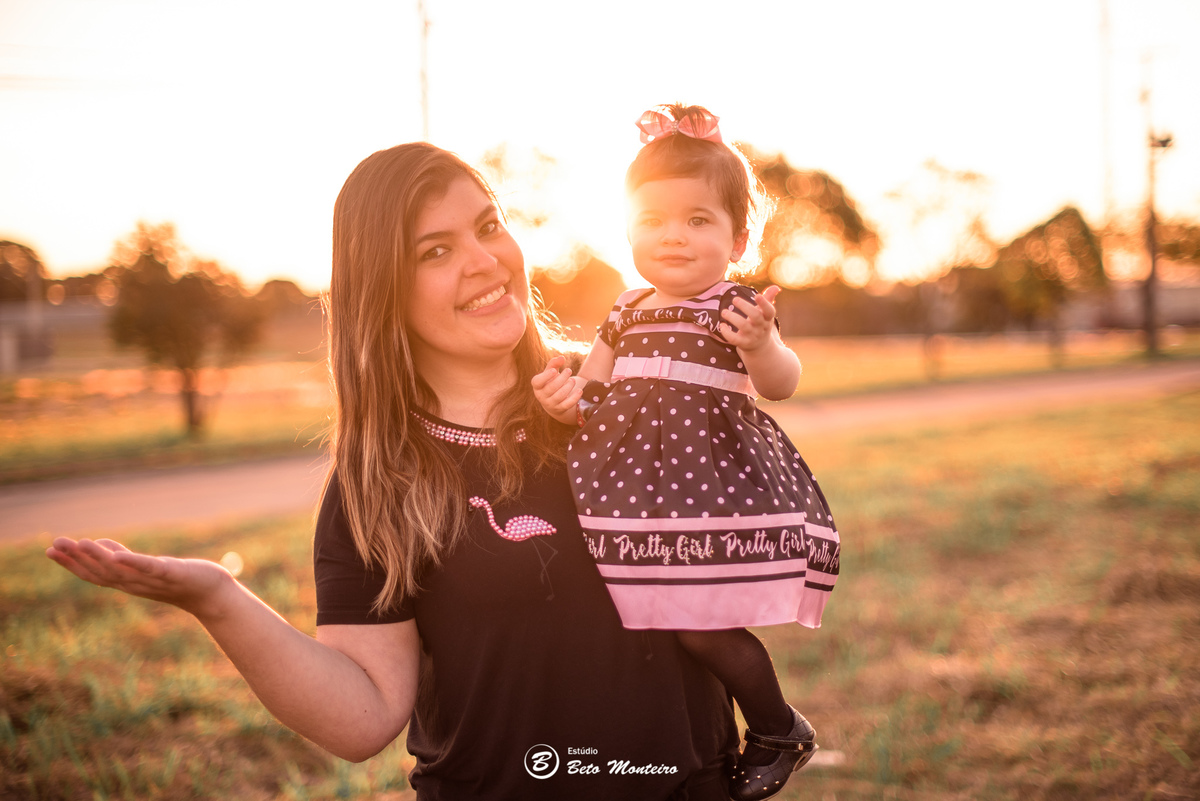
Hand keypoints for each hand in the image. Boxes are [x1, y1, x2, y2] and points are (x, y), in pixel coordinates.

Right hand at [46, 537, 233, 617]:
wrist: (211, 594)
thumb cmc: (178, 579)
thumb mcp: (146, 567)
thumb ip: (123, 558)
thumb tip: (101, 544)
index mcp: (127, 582)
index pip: (93, 573)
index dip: (71, 564)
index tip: (50, 551)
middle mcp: (135, 584)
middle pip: (100, 572)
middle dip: (76, 559)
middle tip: (53, 545)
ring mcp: (152, 580)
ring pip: (119, 570)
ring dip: (98, 557)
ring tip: (79, 542)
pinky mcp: (171, 574)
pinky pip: (149, 568)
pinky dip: (132, 562)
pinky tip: (117, 555)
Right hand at [531, 356, 584, 424]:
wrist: (553, 401)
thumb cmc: (551, 382)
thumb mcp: (550, 372)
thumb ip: (554, 364)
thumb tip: (562, 357)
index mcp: (537, 386)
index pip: (537, 382)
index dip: (545, 376)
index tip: (554, 370)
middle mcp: (541, 396)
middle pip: (552, 387)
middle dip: (562, 378)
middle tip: (569, 370)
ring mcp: (550, 404)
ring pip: (560, 395)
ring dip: (569, 386)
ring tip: (573, 380)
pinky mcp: (559, 409)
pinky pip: (568, 404)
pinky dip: (575, 397)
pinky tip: (580, 390)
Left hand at [719, 285, 780, 351]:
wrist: (760, 347)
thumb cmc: (761, 324)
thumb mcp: (765, 313)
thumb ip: (768, 299)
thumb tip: (775, 287)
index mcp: (767, 318)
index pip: (769, 311)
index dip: (764, 303)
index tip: (757, 295)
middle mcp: (761, 327)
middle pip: (755, 316)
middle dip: (745, 307)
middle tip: (734, 299)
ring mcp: (753, 336)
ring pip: (743, 326)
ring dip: (732, 317)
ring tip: (724, 311)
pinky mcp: (744, 344)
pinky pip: (734, 339)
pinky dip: (727, 333)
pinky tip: (722, 325)